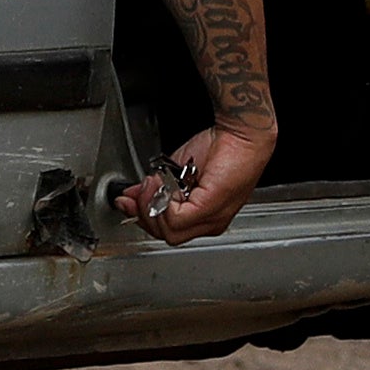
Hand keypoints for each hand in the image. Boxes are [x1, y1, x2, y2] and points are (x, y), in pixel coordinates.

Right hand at [121, 120, 275, 245]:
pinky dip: (161, 201)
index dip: (144, 217)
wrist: (242, 133)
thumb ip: (156, 187)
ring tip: (153, 183)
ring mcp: (212, 218)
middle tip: (139, 192)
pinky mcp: (210, 208)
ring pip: (170, 232)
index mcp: (204, 216)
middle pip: (167, 236)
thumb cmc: (221, 148)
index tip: (128, 201)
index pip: (168, 230)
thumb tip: (131, 196)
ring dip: (152, 206)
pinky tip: (162, 184)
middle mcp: (210, 223)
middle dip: (144, 214)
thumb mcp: (176, 170)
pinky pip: (176, 219)